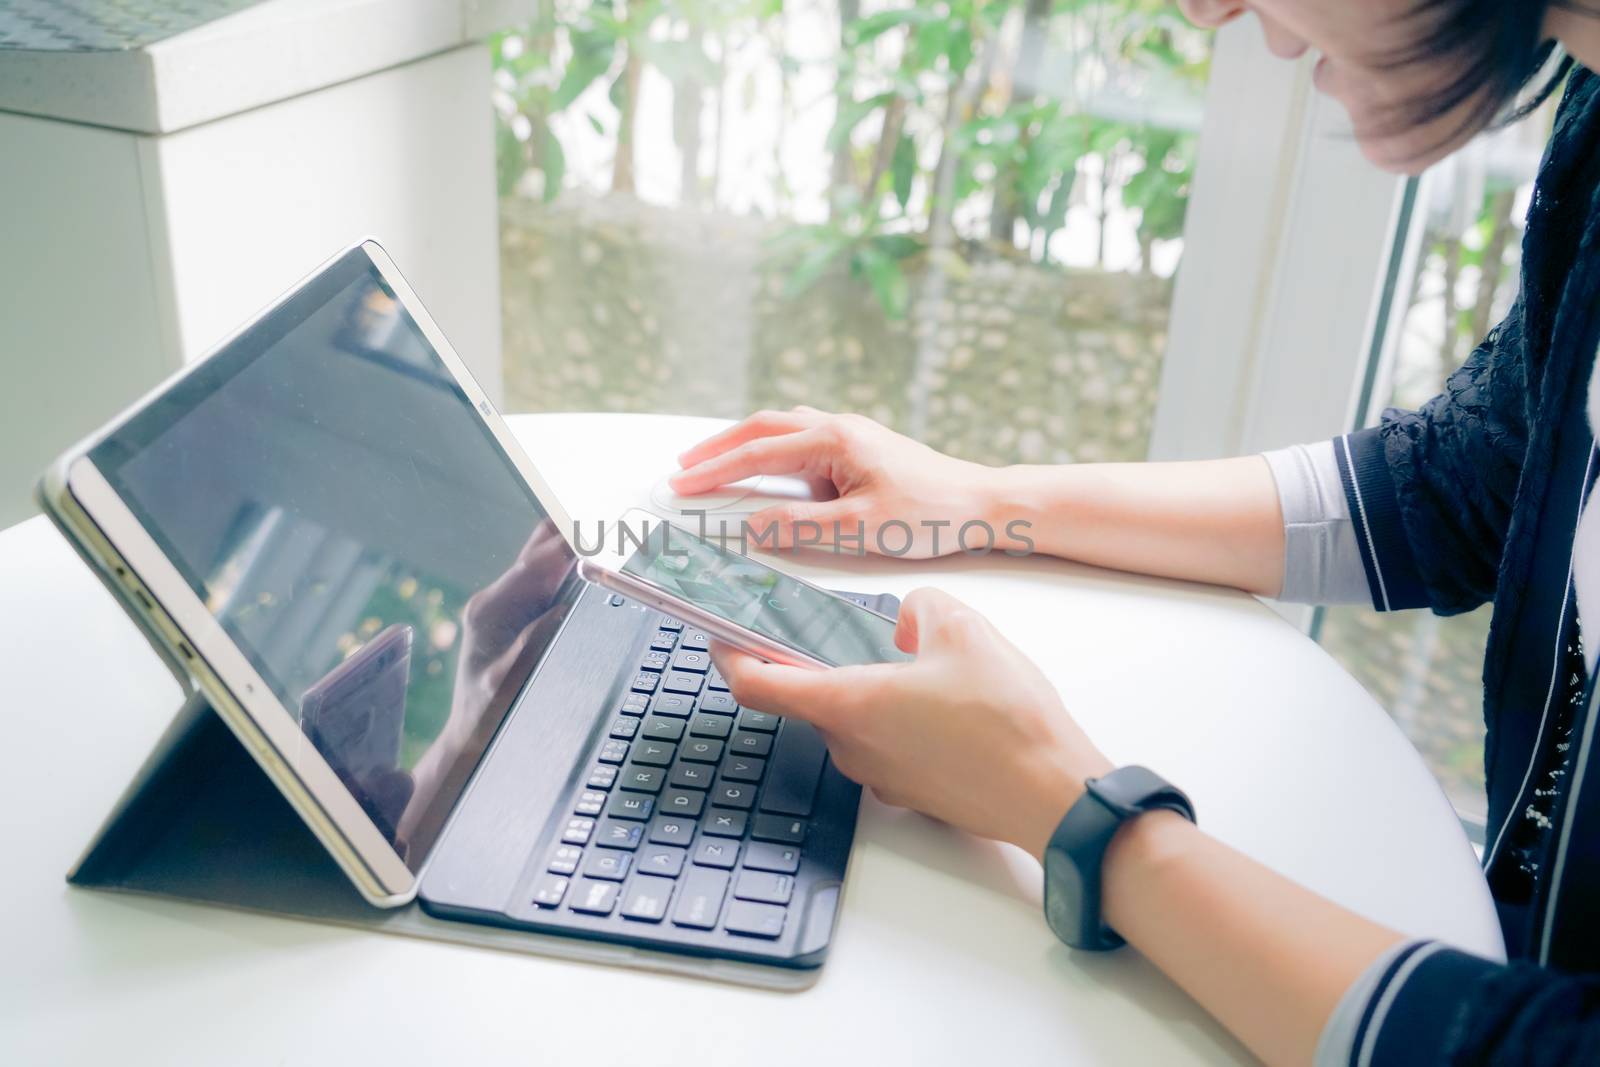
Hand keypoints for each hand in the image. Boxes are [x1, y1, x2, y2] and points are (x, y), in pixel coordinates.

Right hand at [670, 408, 1014, 557]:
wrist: (983, 504)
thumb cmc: (932, 514)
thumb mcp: (859, 530)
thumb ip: (799, 527)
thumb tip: (750, 527)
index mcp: (833, 440)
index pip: (756, 454)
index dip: (713, 472)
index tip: (681, 485)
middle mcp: (839, 428)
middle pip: (760, 428)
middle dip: (717, 448)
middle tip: (683, 468)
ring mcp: (851, 434)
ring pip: (781, 429)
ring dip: (744, 444)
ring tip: (714, 463)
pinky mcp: (861, 448)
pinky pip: (803, 439)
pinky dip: (773, 449)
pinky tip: (770, 467)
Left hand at [712, 588, 1111, 859]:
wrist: (1052, 795)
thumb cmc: (1008, 723)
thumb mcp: (963, 630)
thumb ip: (919, 610)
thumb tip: (907, 621)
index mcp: (848, 704)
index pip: (758, 684)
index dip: (729, 657)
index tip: (719, 639)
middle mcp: (852, 747)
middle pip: (813, 699)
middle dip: (830, 665)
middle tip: (863, 638)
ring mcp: (880, 777)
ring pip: (855, 722)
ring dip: (874, 694)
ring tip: (931, 671)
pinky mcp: (911, 794)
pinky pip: (889, 747)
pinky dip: (903, 723)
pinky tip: (950, 707)